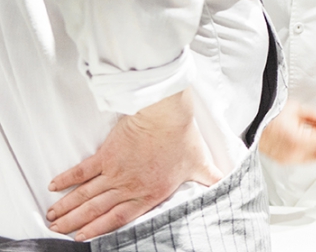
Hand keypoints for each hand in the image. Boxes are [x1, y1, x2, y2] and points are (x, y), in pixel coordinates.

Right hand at [47, 89, 221, 240]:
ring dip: (67, 207)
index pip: (119, 218)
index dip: (99, 229)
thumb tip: (224, 184)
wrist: (166, 116)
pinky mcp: (106, 154)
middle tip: (57, 230)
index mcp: (149, 192)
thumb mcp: (200, 163)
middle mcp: (129, 186)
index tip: (81, 238)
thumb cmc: (183, 138)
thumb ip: (210, 179)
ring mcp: (115, 171)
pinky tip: (54, 186)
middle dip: (75, 223)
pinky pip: (82, 170)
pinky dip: (67, 179)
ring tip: (52, 216)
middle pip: (96, 210)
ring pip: (86, 194)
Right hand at [259, 98, 315, 162]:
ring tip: (315, 132)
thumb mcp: (296, 109)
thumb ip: (314, 116)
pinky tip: (307, 139)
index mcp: (299, 141)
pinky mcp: (284, 162)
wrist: (251, 124)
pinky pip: (305, 159)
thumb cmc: (268, 116)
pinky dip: (311, 150)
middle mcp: (295, 155)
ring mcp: (289, 160)